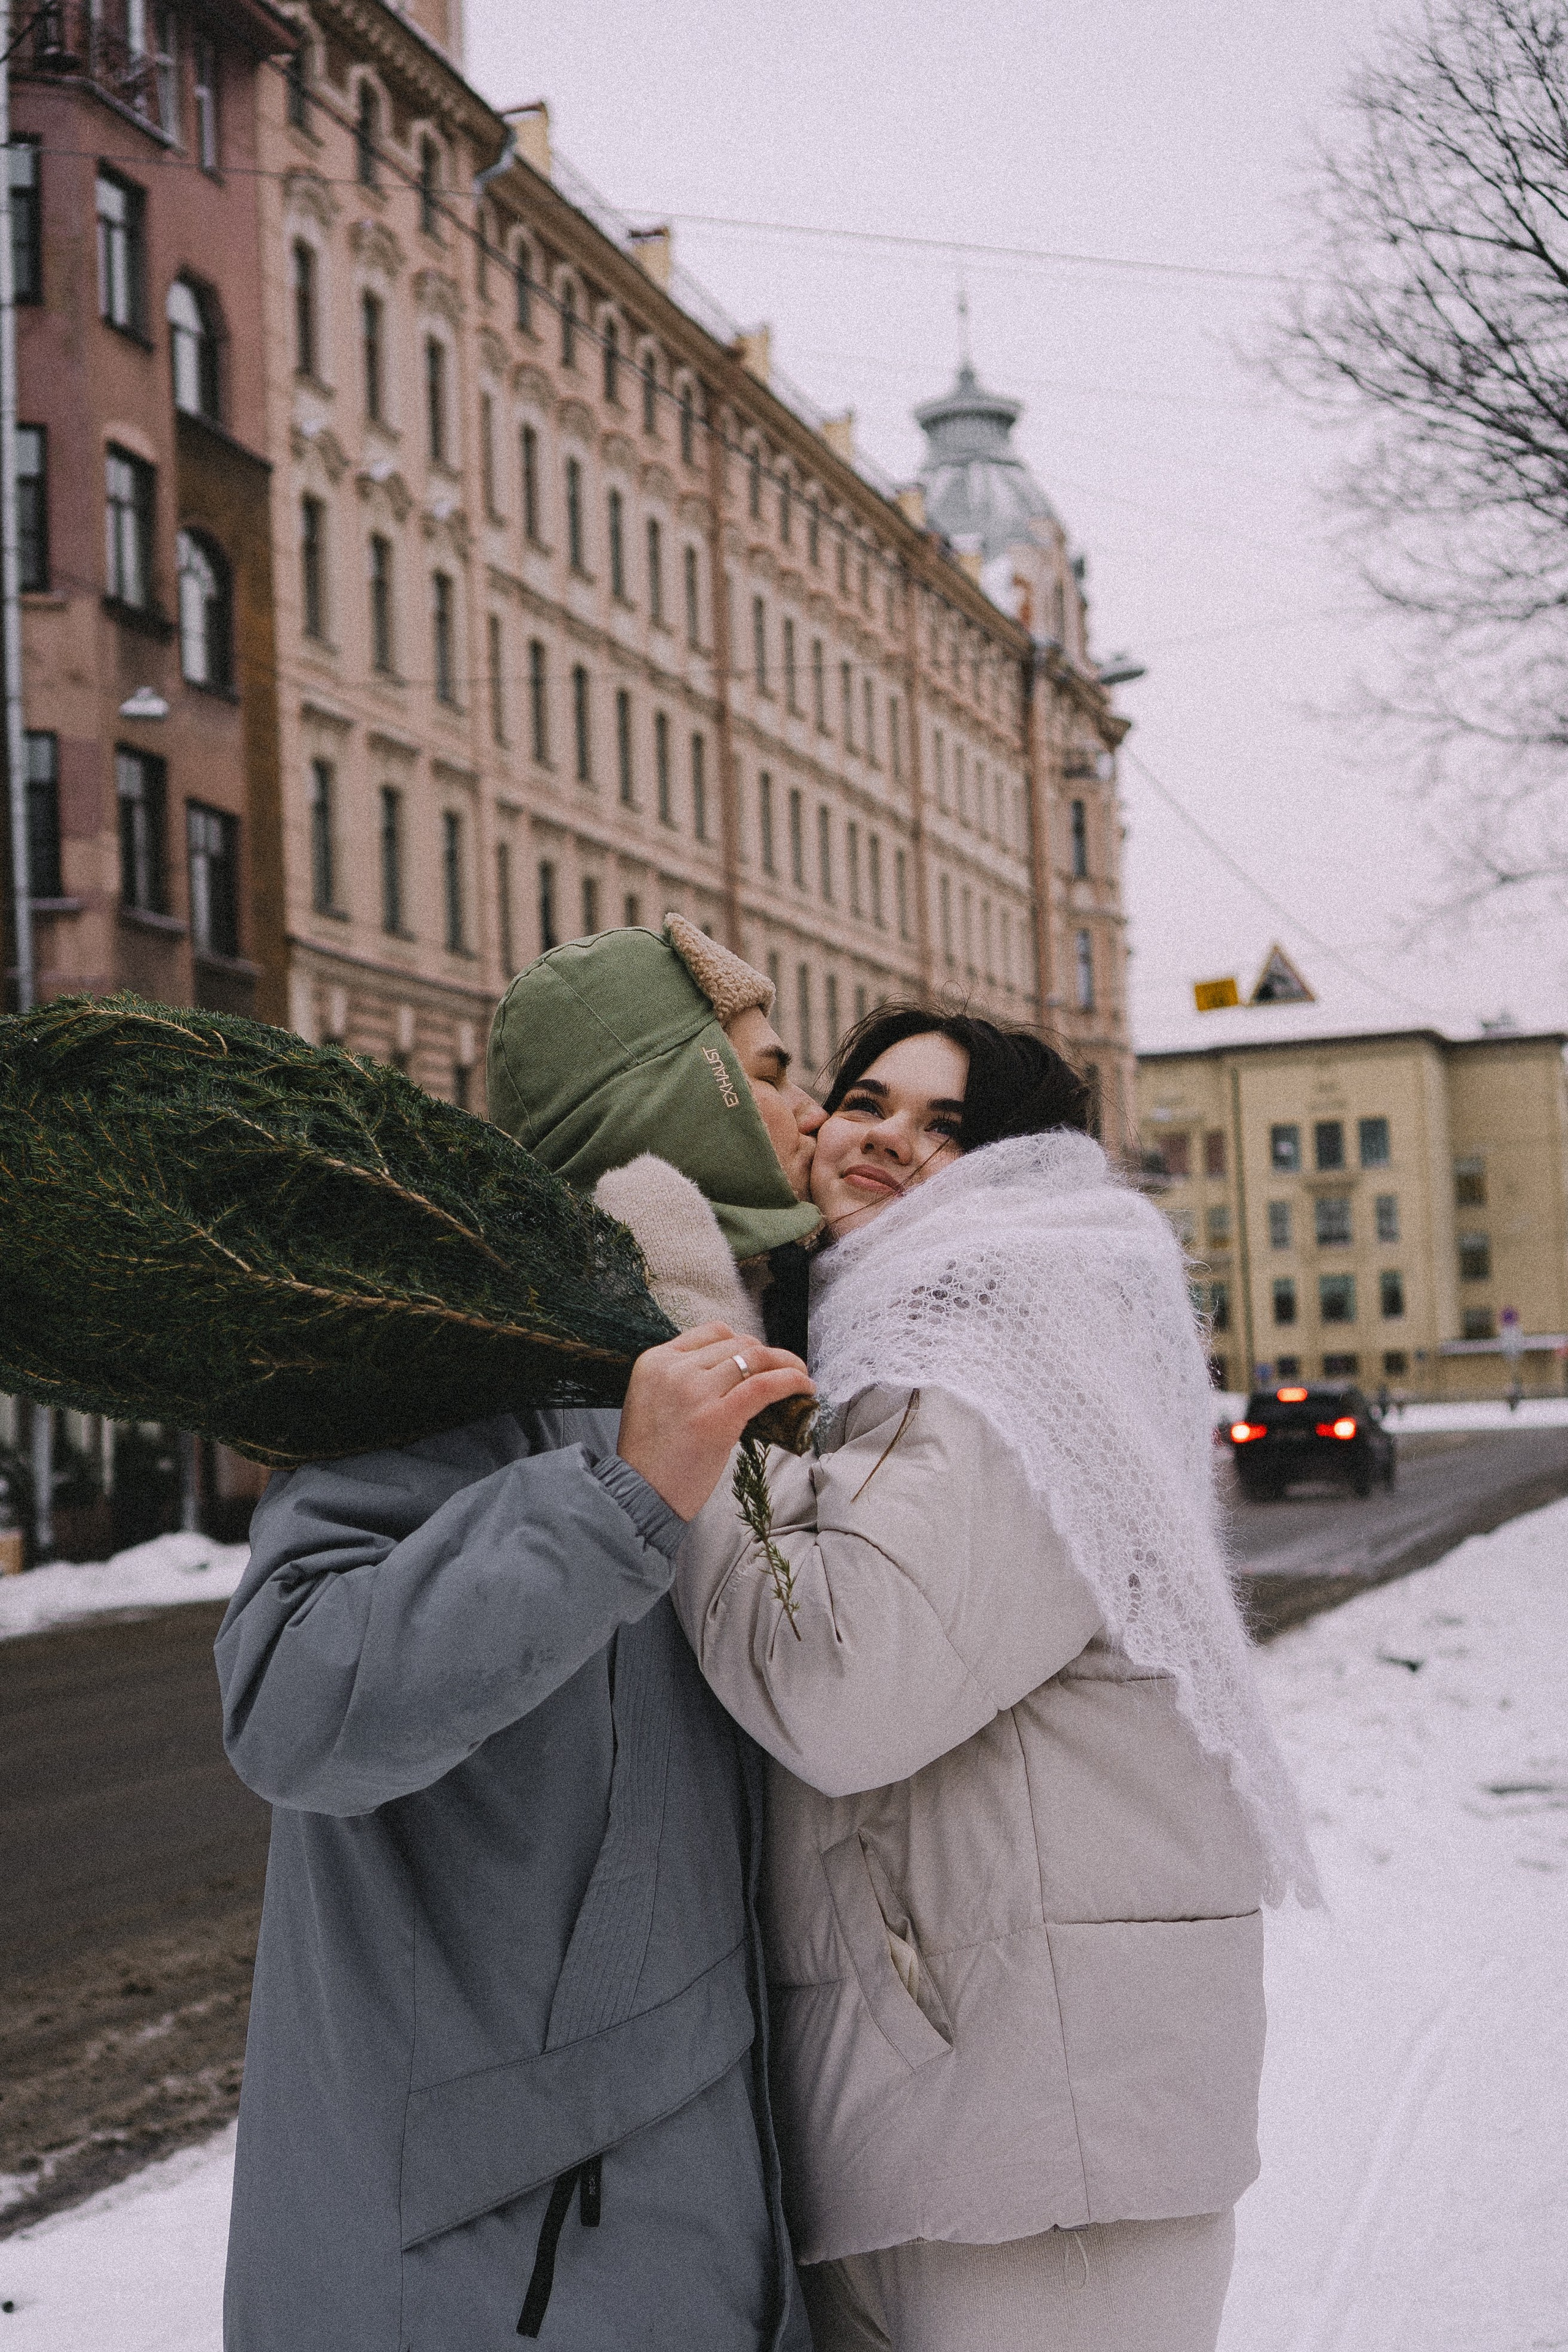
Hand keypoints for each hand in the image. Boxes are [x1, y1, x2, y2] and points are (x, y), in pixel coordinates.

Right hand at [617, 1323, 813, 1520]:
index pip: (712, 1332)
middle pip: (737, 1343)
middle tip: (785, 1370)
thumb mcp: (653, 1400)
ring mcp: (694, 1391)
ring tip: (800, 1376)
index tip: (759, 1359)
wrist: (639, 1496)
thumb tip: (735, 1370)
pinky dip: (791, 1381)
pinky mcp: (716, 1417)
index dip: (742, 1342)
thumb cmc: (651, 1458)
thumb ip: (683, 1379)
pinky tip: (805, 1387)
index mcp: (655, 1361)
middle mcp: (673, 1369)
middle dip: (767, 1354)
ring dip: (786, 1364)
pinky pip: (764, 1385)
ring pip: (754, 1358)